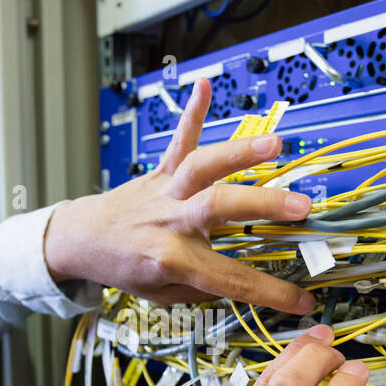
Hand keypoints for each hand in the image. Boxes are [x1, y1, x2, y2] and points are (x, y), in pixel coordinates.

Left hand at [43, 77, 316, 315]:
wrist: (84, 240)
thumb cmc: (124, 267)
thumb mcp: (163, 294)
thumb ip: (203, 287)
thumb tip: (246, 282)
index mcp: (172, 258)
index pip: (231, 278)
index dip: (271, 292)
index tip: (302, 299)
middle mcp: (171, 220)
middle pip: (220, 207)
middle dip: (263, 205)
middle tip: (301, 208)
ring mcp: (167, 191)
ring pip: (202, 166)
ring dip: (237, 152)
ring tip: (273, 143)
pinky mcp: (161, 170)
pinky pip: (177, 140)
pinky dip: (191, 112)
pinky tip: (204, 86)